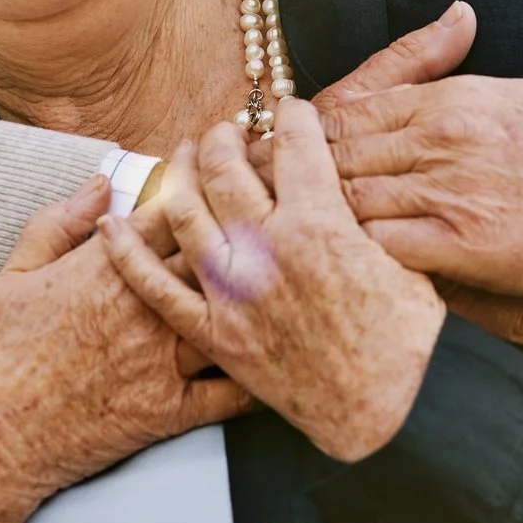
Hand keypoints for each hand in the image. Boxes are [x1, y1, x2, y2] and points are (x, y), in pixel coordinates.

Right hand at [0, 178, 249, 522]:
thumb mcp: (11, 276)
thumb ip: (60, 224)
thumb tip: (100, 183)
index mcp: (104, 269)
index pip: (169, 209)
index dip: (196, 179)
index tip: (210, 162)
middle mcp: (142, 308)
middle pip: (213, 254)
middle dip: (239, 226)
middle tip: (262, 209)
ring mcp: (160, 361)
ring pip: (230, 313)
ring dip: (258, 293)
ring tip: (281, 275)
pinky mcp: (167, 412)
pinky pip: (231, 393)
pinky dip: (257, 374)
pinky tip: (275, 357)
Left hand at [101, 102, 445, 461]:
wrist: (373, 412)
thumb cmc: (400, 343)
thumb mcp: (410, 263)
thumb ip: (378, 215)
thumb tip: (360, 176)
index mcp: (319, 223)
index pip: (294, 141)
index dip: (292, 115)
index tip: (289, 111)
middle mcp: (266, 247)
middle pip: (228, 166)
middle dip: (227, 135)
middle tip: (229, 129)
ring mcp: (233, 289)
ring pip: (186, 210)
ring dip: (182, 171)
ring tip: (186, 153)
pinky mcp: (213, 329)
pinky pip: (155, 285)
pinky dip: (127, 252)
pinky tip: (111, 226)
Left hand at [246, 3, 522, 362]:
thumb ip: (467, 76)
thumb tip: (446, 32)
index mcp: (456, 99)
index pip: (352, 108)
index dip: (298, 131)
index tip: (262, 146)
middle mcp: (446, 136)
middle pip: (335, 149)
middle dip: (281, 170)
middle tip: (234, 189)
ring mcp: (451, 190)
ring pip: (346, 195)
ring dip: (298, 215)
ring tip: (253, 233)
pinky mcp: (461, 246)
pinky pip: (378, 245)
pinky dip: (341, 257)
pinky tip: (310, 272)